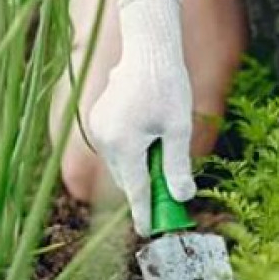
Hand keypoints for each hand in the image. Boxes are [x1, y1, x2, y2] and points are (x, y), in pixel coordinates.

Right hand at [89, 0, 195, 236]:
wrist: (147, 48)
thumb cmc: (167, 84)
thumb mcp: (179, 128)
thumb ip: (178, 166)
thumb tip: (181, 197)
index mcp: (125, 144)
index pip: (135, 190)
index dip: (144, 213)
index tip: (149, 231)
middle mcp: (105, 139)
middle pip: (127, 180)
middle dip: (145, 189)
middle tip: (170, 195)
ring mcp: (98, 129)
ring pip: (120, 166)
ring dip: (139, 170)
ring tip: (162, 153)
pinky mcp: (97, 120)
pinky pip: (115, 149)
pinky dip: (130, 154)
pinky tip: (148, 136)